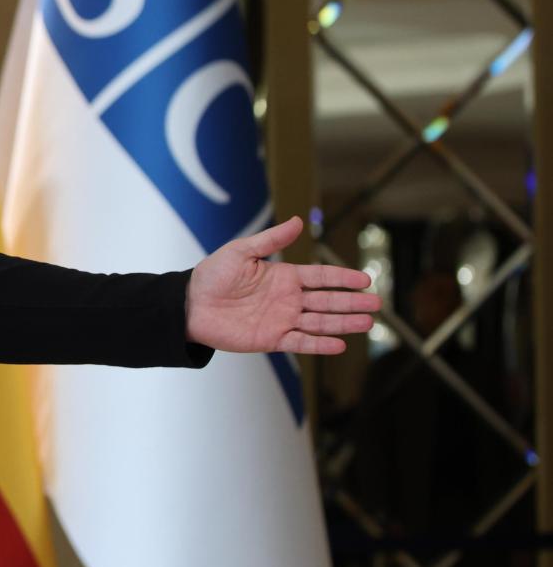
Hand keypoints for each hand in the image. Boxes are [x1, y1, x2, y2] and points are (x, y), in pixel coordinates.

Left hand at [186, 215, 380, 354]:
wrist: (189, 305)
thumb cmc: (212, 276)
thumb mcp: (241, 251)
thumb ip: (271, 240)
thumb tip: (299, 221)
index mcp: (283, 276)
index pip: (321, 277)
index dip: (343, 278)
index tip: (365, 280)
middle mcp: (287, 299)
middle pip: (327, 301)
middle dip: (351, 302)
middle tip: (376, 304)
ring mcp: (281, 320)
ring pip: (319, 322)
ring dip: (343, 323)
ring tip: (367, 323)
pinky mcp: (271, 339)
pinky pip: (300, 342)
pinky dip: (320, 344)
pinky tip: (340, 344)